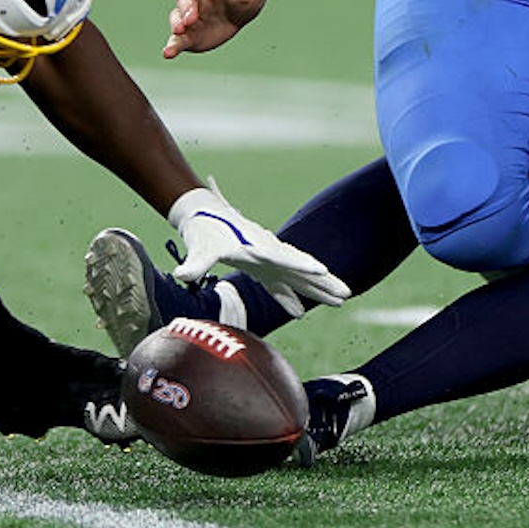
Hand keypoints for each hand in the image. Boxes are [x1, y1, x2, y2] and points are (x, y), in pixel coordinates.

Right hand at [164, 0, 269, 57]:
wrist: (235, 11)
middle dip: (188, 7)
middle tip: (191, 17)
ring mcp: (190, 15)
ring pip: (178, 16)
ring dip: (178, 22)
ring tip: (179, 30)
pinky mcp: (188, 34)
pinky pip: (178, 39)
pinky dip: (172, 45)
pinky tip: (168, 53)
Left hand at [168, 180, 350, 314]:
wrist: (201, 214)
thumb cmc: (202, 229)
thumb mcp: (199, 245)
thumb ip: (195, 261)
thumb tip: (182, 274)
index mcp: (258, 247)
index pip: (285, 258)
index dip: (303, 266)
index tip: (322, 270)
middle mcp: (268, 253)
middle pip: (301, 269)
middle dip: (323, 282)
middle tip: (346, 293)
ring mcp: (266, 260)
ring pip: (296, 277)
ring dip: (316, 290)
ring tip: (340, 300)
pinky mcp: (258, 267)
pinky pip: (278, 285)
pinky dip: (289, 298)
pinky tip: (299, 313)